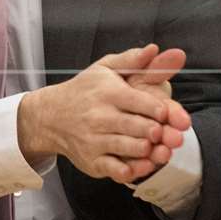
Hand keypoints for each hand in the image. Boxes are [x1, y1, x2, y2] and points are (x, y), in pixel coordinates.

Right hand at [17, 45, 178, 184]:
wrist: (50, 116)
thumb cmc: (85, 91)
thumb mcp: (105, 69)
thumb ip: (134, 60)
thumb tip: (155, 49)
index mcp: (107, 93)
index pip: (140, 101)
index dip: (160, 109)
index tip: (170, 114)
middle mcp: (99, 116)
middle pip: (138, 126)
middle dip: (158, 132)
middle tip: (170, 135)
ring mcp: (94, 140)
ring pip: (129, 148)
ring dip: (149, 151)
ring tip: (160, 149)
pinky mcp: (93, 161)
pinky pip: (115, 169)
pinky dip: (131, 170)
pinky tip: (141, 165)